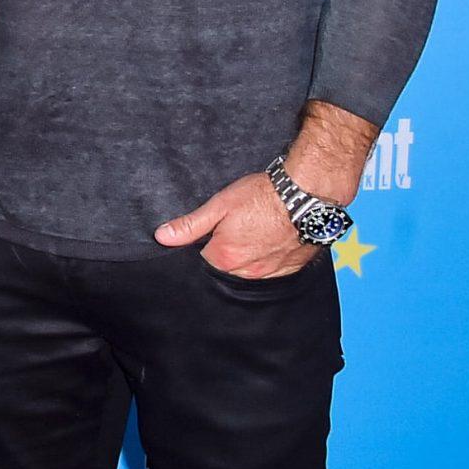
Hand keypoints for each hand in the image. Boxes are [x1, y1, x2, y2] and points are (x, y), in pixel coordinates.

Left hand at [155, 170, 318, 279]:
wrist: (306, 196)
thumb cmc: (262, 196)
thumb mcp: (219, 205)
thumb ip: (190, 225)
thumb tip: (163, 237)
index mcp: (226, 258)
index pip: (203, 260)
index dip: (206, 243)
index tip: (214, 230)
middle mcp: (248, 272)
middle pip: (227, 267)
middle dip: (226, 251)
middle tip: (237, 227)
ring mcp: (272, 272)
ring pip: (249, 271)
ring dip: (247, 257)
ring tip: (254, 231)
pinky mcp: (291, 269)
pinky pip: (272, 271)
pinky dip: (268, 258)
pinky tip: (269, 239)